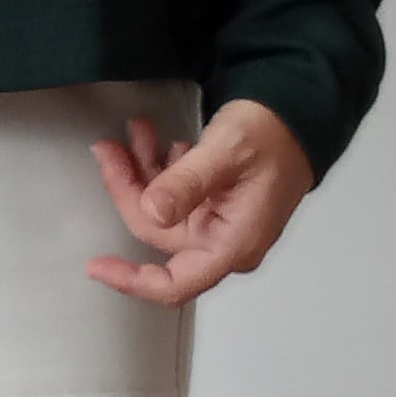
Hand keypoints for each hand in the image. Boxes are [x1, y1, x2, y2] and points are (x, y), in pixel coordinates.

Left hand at [85, 96, 315, 306]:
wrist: (299, 112)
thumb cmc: (272, 133)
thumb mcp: (225, 152)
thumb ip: (187, 183)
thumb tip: (153, 213)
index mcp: (231, 244)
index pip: (174, 284)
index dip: (131, 280)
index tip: (95, 266)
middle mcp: (223, 242)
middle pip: (156, 232)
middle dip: (129, 189)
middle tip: (109, 146)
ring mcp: (217, 223)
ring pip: (161, 210)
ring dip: (141, 173)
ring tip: (135, 131)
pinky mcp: (213, 204)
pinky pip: (174, 195)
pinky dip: (160, 170)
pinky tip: (157, 142)